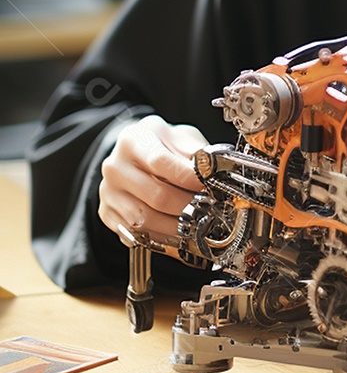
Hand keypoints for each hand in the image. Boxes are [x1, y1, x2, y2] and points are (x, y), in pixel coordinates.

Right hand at [99, 115, 206, 239]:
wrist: (136, 156)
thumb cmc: (163, 146)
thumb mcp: (181, 137)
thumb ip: (196, 151)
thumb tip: (213, 170)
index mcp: (133, 140)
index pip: (161, 162)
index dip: (188, 177)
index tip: (208, 184)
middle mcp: (115, 166)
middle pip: (157, 195)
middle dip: (189, 205)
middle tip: (209, 207)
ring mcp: (108, 192)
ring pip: (145, 219)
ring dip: (177, 225)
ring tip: (197, 221)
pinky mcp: (107, 213)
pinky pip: (136, 233)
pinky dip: (160, 236)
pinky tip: (177, 229)